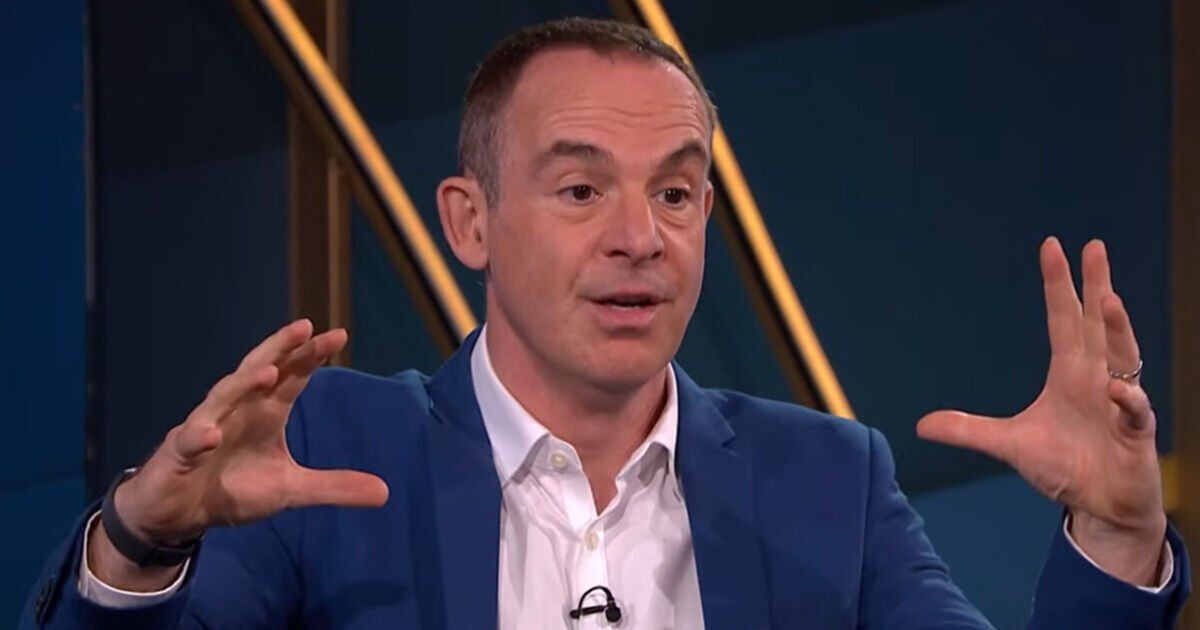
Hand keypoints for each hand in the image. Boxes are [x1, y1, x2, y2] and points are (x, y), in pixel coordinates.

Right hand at [90, 320, 387, 588]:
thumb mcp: (290, 490)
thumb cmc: (232, 488)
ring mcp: (204, 428)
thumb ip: (333, 486)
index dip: (311, 356)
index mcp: (265, 413)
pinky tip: (208, 434)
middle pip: (258, 371)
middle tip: (304, 327)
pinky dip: (196, 436)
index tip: (338, 334)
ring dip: (243, 384)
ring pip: (222, 397)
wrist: (179, 514)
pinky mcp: (177, 454)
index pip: (291, 377)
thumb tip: (385, 493)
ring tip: (268, 370)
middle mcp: (236, 411)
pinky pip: (187, 442)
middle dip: (280, 349)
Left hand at [917, 238, 1164, 585]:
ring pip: (1123, 357)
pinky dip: (1128, 399)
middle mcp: (1097, 378)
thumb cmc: (1063, 467)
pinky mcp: (1135, 433)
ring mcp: (1120, 402)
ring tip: (1108, 300)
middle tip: (1093, 247)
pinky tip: (1117, 390)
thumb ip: (969, 431)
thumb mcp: (1008, 445)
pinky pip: (1136, 410)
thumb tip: (921, 425)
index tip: (1052, 246)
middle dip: (1097, 285)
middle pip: (1097, 323)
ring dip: (1117, 329)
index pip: (1063, 319)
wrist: (1099, 506)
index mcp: (1069, 373)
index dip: (1058, 285)